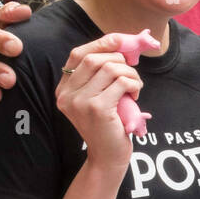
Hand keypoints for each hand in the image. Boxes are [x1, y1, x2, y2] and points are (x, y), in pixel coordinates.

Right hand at [56, 37, 143, 175]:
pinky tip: (135, 94)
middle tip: (132, 73)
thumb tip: (121, 43)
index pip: (78, 53)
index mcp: (64, 89)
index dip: (101, 43)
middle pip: (94, 58)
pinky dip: (134, 84)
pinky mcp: (96, 108)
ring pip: (109, 68)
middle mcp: (66, 94)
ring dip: (129, 73)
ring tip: (135, 86)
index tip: (121, 41)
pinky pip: (120, 82)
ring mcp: (80, 101)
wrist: (107, 157)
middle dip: (119, 60)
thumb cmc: (107, 125)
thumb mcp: (98, 96)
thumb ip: (101, 74)